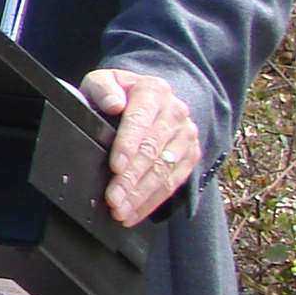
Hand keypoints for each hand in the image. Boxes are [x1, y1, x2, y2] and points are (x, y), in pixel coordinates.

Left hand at [83, 67, 200, 225]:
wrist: (148, 97)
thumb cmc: (118, 92)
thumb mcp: (105, 80)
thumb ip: (103, 88)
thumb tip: (114, 104)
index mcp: (153, 91)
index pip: (140, 121)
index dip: (127, 145)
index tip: (115, 166)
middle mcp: (175, 112)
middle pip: (153, 151)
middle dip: (131, 179)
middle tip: (112, 200)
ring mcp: (187, 135)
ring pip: (164, 171)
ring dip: (141, 195)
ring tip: (120, 212)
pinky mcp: (191, 154)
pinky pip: (174, 182)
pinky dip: (152, 201)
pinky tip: (134, 213)